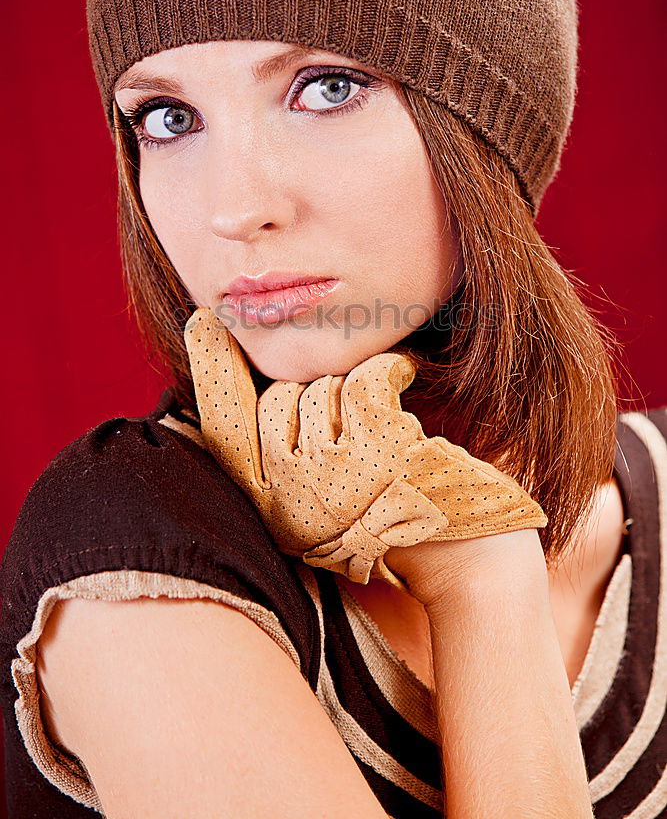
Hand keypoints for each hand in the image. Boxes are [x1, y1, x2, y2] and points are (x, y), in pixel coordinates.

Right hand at [184, 308, 546, 593]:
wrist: (468, 556)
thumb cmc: (400, 515)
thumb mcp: (328, 490)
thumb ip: (284, 447)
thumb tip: (252, 373)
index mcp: (270, 510)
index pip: (223, 429)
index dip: (210, 371)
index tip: (204, 320)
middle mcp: (287, 501)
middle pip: (279, 396)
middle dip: (321, 393)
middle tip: (359, 430)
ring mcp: (328, 477)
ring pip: (323, 387)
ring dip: (359, 393)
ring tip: (387, 434)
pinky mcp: (375, 453)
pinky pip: (367, 379)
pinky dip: (393, 372)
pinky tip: (406, 388)